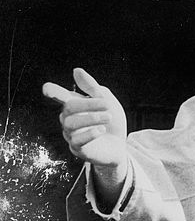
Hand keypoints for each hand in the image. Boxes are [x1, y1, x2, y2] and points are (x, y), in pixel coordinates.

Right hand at [42, 68, 127, 184]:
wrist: (120, 147)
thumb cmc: (112, 123)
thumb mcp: (108, 102)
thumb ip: (93, 87)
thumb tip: (76, 70)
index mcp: (74, 105)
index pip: (59, 95)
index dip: (52, 91)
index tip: (47, 89)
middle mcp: (68, 119)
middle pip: (69, 107)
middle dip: (88, 103)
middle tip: (107, 104)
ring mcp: (71, 135)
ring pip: (71, 123)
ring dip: (92, 118)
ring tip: (108, 117)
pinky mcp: (77, 149)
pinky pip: (76, 140)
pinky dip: (89, 133)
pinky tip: (101, 130)